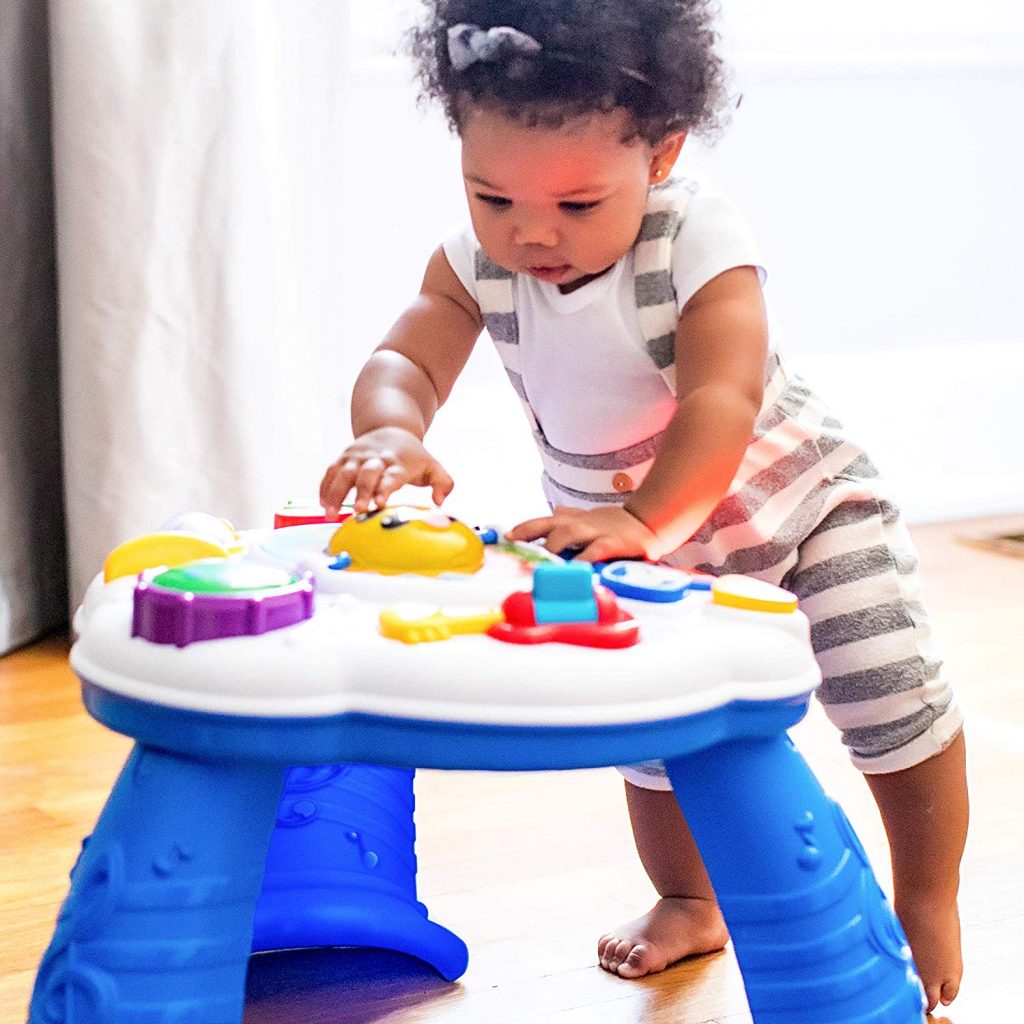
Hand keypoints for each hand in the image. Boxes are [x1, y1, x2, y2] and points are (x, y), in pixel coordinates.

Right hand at [319, 427, 453, 514]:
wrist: (391, 427)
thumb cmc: (413, 456)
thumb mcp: (432, 466)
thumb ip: (443, 484)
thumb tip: (439, 501)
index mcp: (398, 462)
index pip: (391, 476)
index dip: (384, 488)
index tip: (379, 503)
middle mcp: (376, 458)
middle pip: (366, 473)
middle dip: (361, 491)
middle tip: (358, 510)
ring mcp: (357, 457)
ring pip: (343, 472)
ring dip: (335, 493)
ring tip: (330, 513)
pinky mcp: (344, 457)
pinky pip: (331, 472)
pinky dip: (325, 487)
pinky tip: (322, 504)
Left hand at [506, 506, 660, 562]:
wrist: (648, 523)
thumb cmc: (615, 525)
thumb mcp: (589, 519)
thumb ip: (570, 518)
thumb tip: (554, 512)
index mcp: (571, 520)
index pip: (541, 522)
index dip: (523, 529)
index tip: (507, 538)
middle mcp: (579, 524)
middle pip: (550, 527)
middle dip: (532, 539)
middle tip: (518, 555)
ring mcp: (596, 532)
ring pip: (567, 535)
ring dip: (552, 547)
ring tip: (538, 562)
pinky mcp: (613, 543)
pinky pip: (595, 551)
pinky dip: (584, 560)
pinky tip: (575, 570)